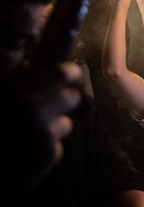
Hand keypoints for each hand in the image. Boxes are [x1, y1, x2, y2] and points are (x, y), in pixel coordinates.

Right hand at [7, 62, 81, 187]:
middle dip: (62, 101)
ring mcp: (40, 135)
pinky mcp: (46, 157)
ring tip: (28, 134)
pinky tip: (25, 153)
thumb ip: (8, 67)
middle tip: (47, 106)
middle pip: (72, 97)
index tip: (70, 74)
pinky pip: (57, 147)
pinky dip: (45, 150)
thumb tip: (28, 49)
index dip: (69, 73)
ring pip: (65, 124)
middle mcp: (30, 111)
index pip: (63, 72)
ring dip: (52, 127)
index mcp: (15, 91)